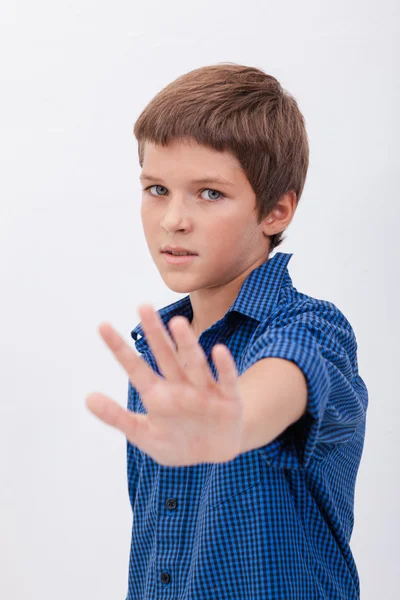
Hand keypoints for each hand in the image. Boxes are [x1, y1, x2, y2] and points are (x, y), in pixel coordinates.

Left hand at [85, 304, 243, 466]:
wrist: (214, 455)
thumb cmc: (177, 441)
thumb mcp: (144, 434)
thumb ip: (117, 417)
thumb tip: (87, 398)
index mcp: (157, 394)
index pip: (135, 368)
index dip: (119, 349)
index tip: (102, 325)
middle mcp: (179, 385)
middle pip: (165, 356)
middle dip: (155, 333)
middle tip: (143, 306)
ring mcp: (204, 390)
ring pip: (194, 363)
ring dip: (187, 344)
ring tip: (178, 322)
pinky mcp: (228, 399)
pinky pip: (226, 380)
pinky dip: (223, 367)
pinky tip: (218, 351)